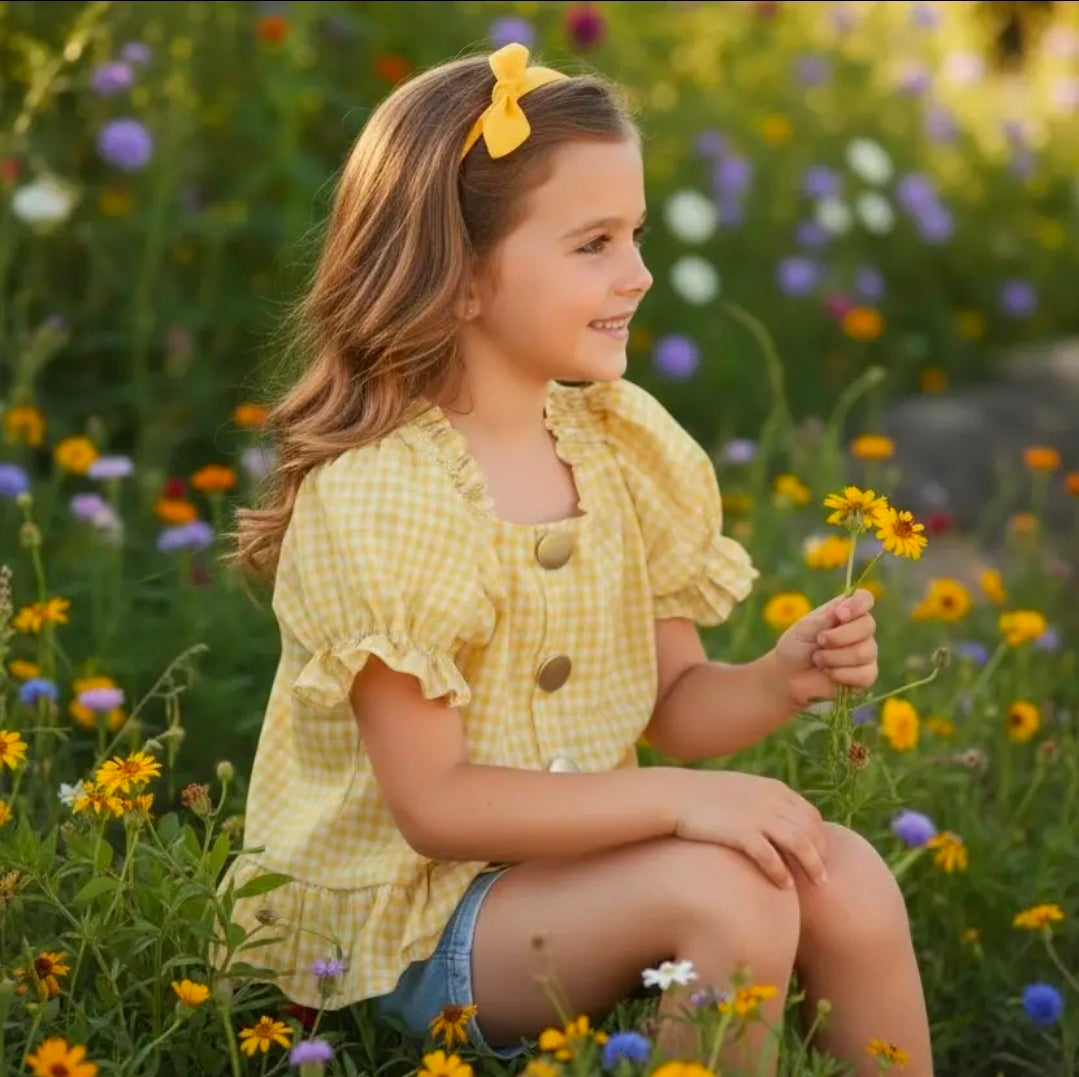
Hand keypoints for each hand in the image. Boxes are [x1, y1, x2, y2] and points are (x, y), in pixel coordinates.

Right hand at [672, 770, 827, 888]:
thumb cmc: (704, 796)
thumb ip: (763, 801)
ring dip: (811, 865)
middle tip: (822, 878)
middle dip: (821, 855)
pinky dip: (782, 871)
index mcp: (773, 789)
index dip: (820, 838)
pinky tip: (785, 886)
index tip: (820, 856)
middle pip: (811, 830)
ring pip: (799, 843)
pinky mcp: (740, 831)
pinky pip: (770, 856)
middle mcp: (770, 800)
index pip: (811, 815)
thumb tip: (778, 820)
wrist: (674, 795)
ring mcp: (756, 815)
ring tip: (816, 884)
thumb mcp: (741, 790)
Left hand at [774, 589, 877, 708]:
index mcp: (845, 612)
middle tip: (819, 641)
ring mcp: (865, 652)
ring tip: (818, 659)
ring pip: (866, 652)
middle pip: (868, 625)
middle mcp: (859, 630)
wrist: (789, 675)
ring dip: (836, 657)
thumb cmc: (796, 646)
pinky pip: (866, 674)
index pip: (865, 599)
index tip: (839, 615)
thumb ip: (826, 618)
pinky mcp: (865, 675)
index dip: (857, 605)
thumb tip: (842, 610)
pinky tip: (829, 673)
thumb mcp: (805, 628)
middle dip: (840, 637)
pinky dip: (842, 674)